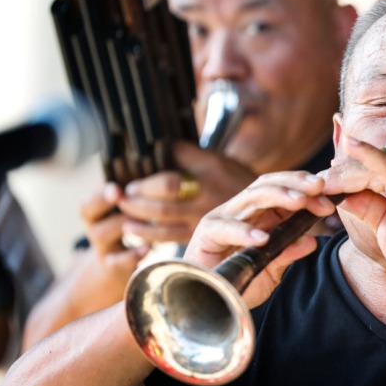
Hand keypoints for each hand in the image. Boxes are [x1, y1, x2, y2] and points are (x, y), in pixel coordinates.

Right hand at [79, 184, 148, 304]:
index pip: (88, 198)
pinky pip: (117, 262)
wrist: (121, 266)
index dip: (99, 192)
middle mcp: (95, 227)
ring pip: (101, 234)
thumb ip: (135, 193)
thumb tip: (155, 171)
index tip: (116, 187)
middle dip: (104, 202)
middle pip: (88, 213)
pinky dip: (132, 254)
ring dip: (122, 223)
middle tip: (123, 196)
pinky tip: (147, 246)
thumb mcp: (128, 210)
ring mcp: (103, 248)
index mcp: (97, 211)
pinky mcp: (114, 266)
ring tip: (143, 217)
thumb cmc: (131, 227)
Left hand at [116, 141, 257, 244]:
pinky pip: (170, 240)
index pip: (168, 183)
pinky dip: (150, 236)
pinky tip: (138, 232)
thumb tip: (156, 145)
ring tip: (124, 218)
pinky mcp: (199, 236)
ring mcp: (201, 222)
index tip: (130, 183)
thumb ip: (185, 153)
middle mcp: (203, 203)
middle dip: (136, 204)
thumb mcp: (214, 159)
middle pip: (160, 208)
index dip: (145, 185)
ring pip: (162, 228)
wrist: (263, 205)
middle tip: (122, 199)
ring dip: (138, 224)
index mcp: (206, 179)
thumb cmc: (234, 178)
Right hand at [185, 171, 335, 307]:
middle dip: (295, 183)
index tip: (330, 196)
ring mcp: (221, 219)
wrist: (206, 308)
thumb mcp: (271, 271)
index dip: (305, 189)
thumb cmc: (238, 284)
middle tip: (319, 188)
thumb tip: (312, 241)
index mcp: (258, 215)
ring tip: (299, 201)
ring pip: (250, 197)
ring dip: (277, 195)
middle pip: (267, 185)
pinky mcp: (204, 236)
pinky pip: (224, 228)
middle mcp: (240, 212)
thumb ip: (288, 254)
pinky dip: (244, 231)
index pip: (282, 189)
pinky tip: (263, 238)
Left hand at [322, 137, 385, 283]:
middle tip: (320, 180)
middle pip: (376, 167)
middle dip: (345, 173)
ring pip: (374, 169)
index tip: (333, 175)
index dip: (355, 172)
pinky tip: (349, 144)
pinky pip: (385, 166)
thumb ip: (366, 203)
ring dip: (346, 176)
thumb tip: (341, 192)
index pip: (382, 170)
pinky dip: (366, 155)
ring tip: (323, 184)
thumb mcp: (385, 223)